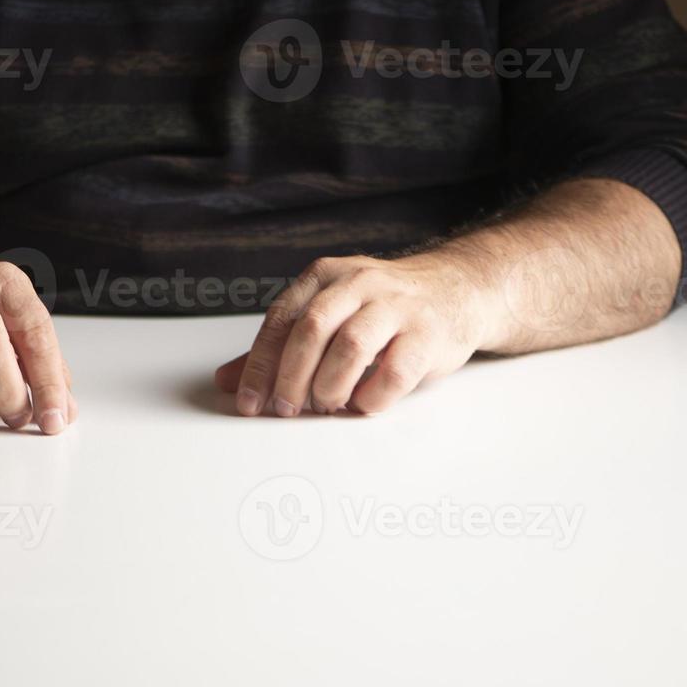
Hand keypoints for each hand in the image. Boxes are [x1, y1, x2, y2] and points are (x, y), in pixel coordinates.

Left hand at [215, 253, 495, 416]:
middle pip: (313, 329)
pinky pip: (395, 371)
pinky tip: (364, 405)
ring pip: (351, 346)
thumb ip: (280, 347)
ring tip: (326, 406)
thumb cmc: (384, 309)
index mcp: (327, 276)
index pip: (282, 319)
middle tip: (286, 409)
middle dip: (291, 377)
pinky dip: (372, 396)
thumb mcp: (331, 314)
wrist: (458, 290)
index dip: (261, 364)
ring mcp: (398, 306)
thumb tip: (227, 382)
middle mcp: (361, 283)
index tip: (250, 403)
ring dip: (330, 386)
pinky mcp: (429, 334)